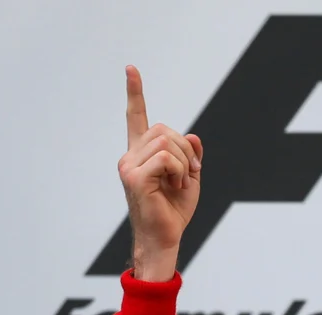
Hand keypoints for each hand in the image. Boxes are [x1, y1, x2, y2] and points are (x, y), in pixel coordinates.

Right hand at [118, 65, 202, 281]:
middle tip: (191, 174)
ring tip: (181, 183)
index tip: (131, 69)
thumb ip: (191, 154)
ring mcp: (129, 166)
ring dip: (185, 163)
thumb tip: (192, 136)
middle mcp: (131, 156)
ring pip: (167, 142)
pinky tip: (176, 186)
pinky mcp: (134, 177)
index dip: (134, 92)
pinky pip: (167, 158)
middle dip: (187, 150)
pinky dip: (180, 171)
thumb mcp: (191, 176)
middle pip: (164, 130)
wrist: (165, 237)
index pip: (135, 117)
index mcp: (141, 154)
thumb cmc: (174, 210)